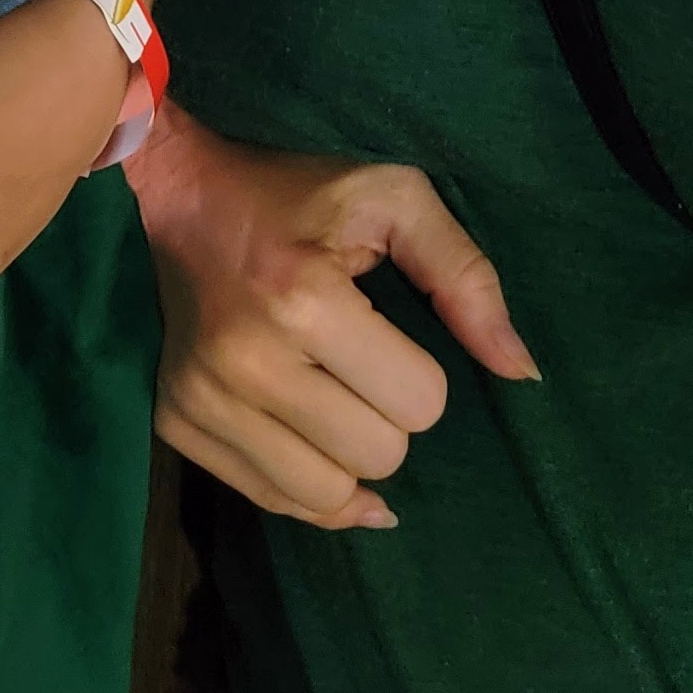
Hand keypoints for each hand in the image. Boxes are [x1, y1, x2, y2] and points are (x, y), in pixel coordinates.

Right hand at [128, 109, 536, 529]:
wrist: (173, 192)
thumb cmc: (294, 192)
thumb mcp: (393, 198)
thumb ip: (466, 276)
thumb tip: (520, 371)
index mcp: (304, 298)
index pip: (420, 404)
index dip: (421, 374)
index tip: (385, 332)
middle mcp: (246, 359)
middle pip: (378, 457)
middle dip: (387, 418)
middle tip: (355, 364)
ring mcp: (201, 397)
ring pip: (324, 496)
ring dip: (346, 457)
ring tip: (330, 401)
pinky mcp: (174, 420)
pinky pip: (270, 500)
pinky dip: (306, 487)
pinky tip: (315, 448)